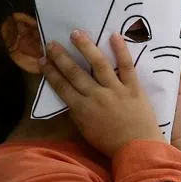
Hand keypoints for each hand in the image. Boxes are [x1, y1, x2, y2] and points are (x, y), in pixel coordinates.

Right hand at [40, 31, 163, 157]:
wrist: (138, 148)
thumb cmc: (111, 143)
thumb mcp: (85, 130)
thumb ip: (78, 112)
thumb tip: (70, 97)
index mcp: (81, 109)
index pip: (61, 86)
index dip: (50, 72)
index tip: (41, 60)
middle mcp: (95, 96)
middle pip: (74, 72)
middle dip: (61, 57)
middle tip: (51, 43)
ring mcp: (115, 90)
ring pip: (98, 64)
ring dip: (85, 47)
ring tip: (76, 33)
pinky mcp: (133, 88)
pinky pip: (126, 66)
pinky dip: (121, 50)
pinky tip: (114, 35)